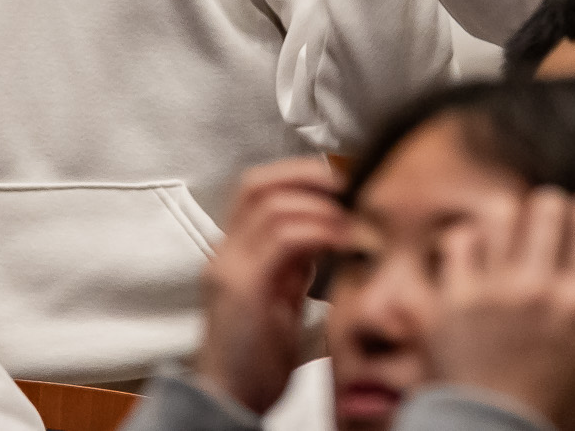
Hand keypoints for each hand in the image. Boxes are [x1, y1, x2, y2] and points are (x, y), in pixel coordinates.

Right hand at [194, 160, 351, 415]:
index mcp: (233, 252)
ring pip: (273, 206)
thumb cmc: (259, 357)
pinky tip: (341, 242)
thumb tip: (329, 226)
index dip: (298, 174)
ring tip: (349, 223)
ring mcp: (229, 268)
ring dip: (321, 207)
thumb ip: (297, 259)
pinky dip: (318, 230)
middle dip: (309, 177)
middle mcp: (224, 253)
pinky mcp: (242, 289)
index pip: (256, 188)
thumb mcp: (282, 295)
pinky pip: (282, 238)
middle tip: (347, 189)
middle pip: (257, 185)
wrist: (228, 401)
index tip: (338, 182)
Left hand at [427, 187, 574, 426]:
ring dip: (511, 221)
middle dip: (552, 212)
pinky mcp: (452, 300)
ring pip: (502, 212)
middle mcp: (539, 288)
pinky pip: (459, 240)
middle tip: (547, 232)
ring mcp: (492, 292)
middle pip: (548, 204)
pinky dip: (469, 242)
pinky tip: (478, 257)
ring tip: (511, 240)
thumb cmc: (552, 407)